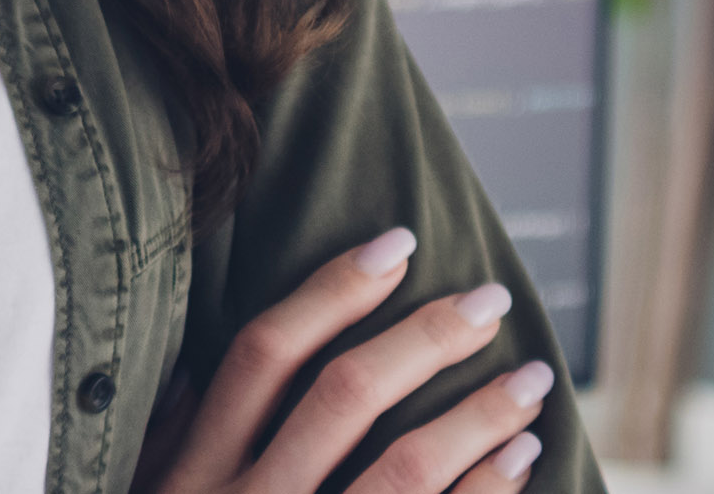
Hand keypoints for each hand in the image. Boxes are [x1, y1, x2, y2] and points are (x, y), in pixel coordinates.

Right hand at [136, 228, 557, 493]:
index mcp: (189, 477)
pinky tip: (516, 461)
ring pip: (404, 468)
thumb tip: (220, 362)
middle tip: (490, 300)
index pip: (264, 355)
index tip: (397, 244)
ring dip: (479, 415)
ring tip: (528, 382)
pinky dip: (484, 492)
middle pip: (346, 396)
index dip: (335, 291)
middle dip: (428, 336)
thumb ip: (185, 444)